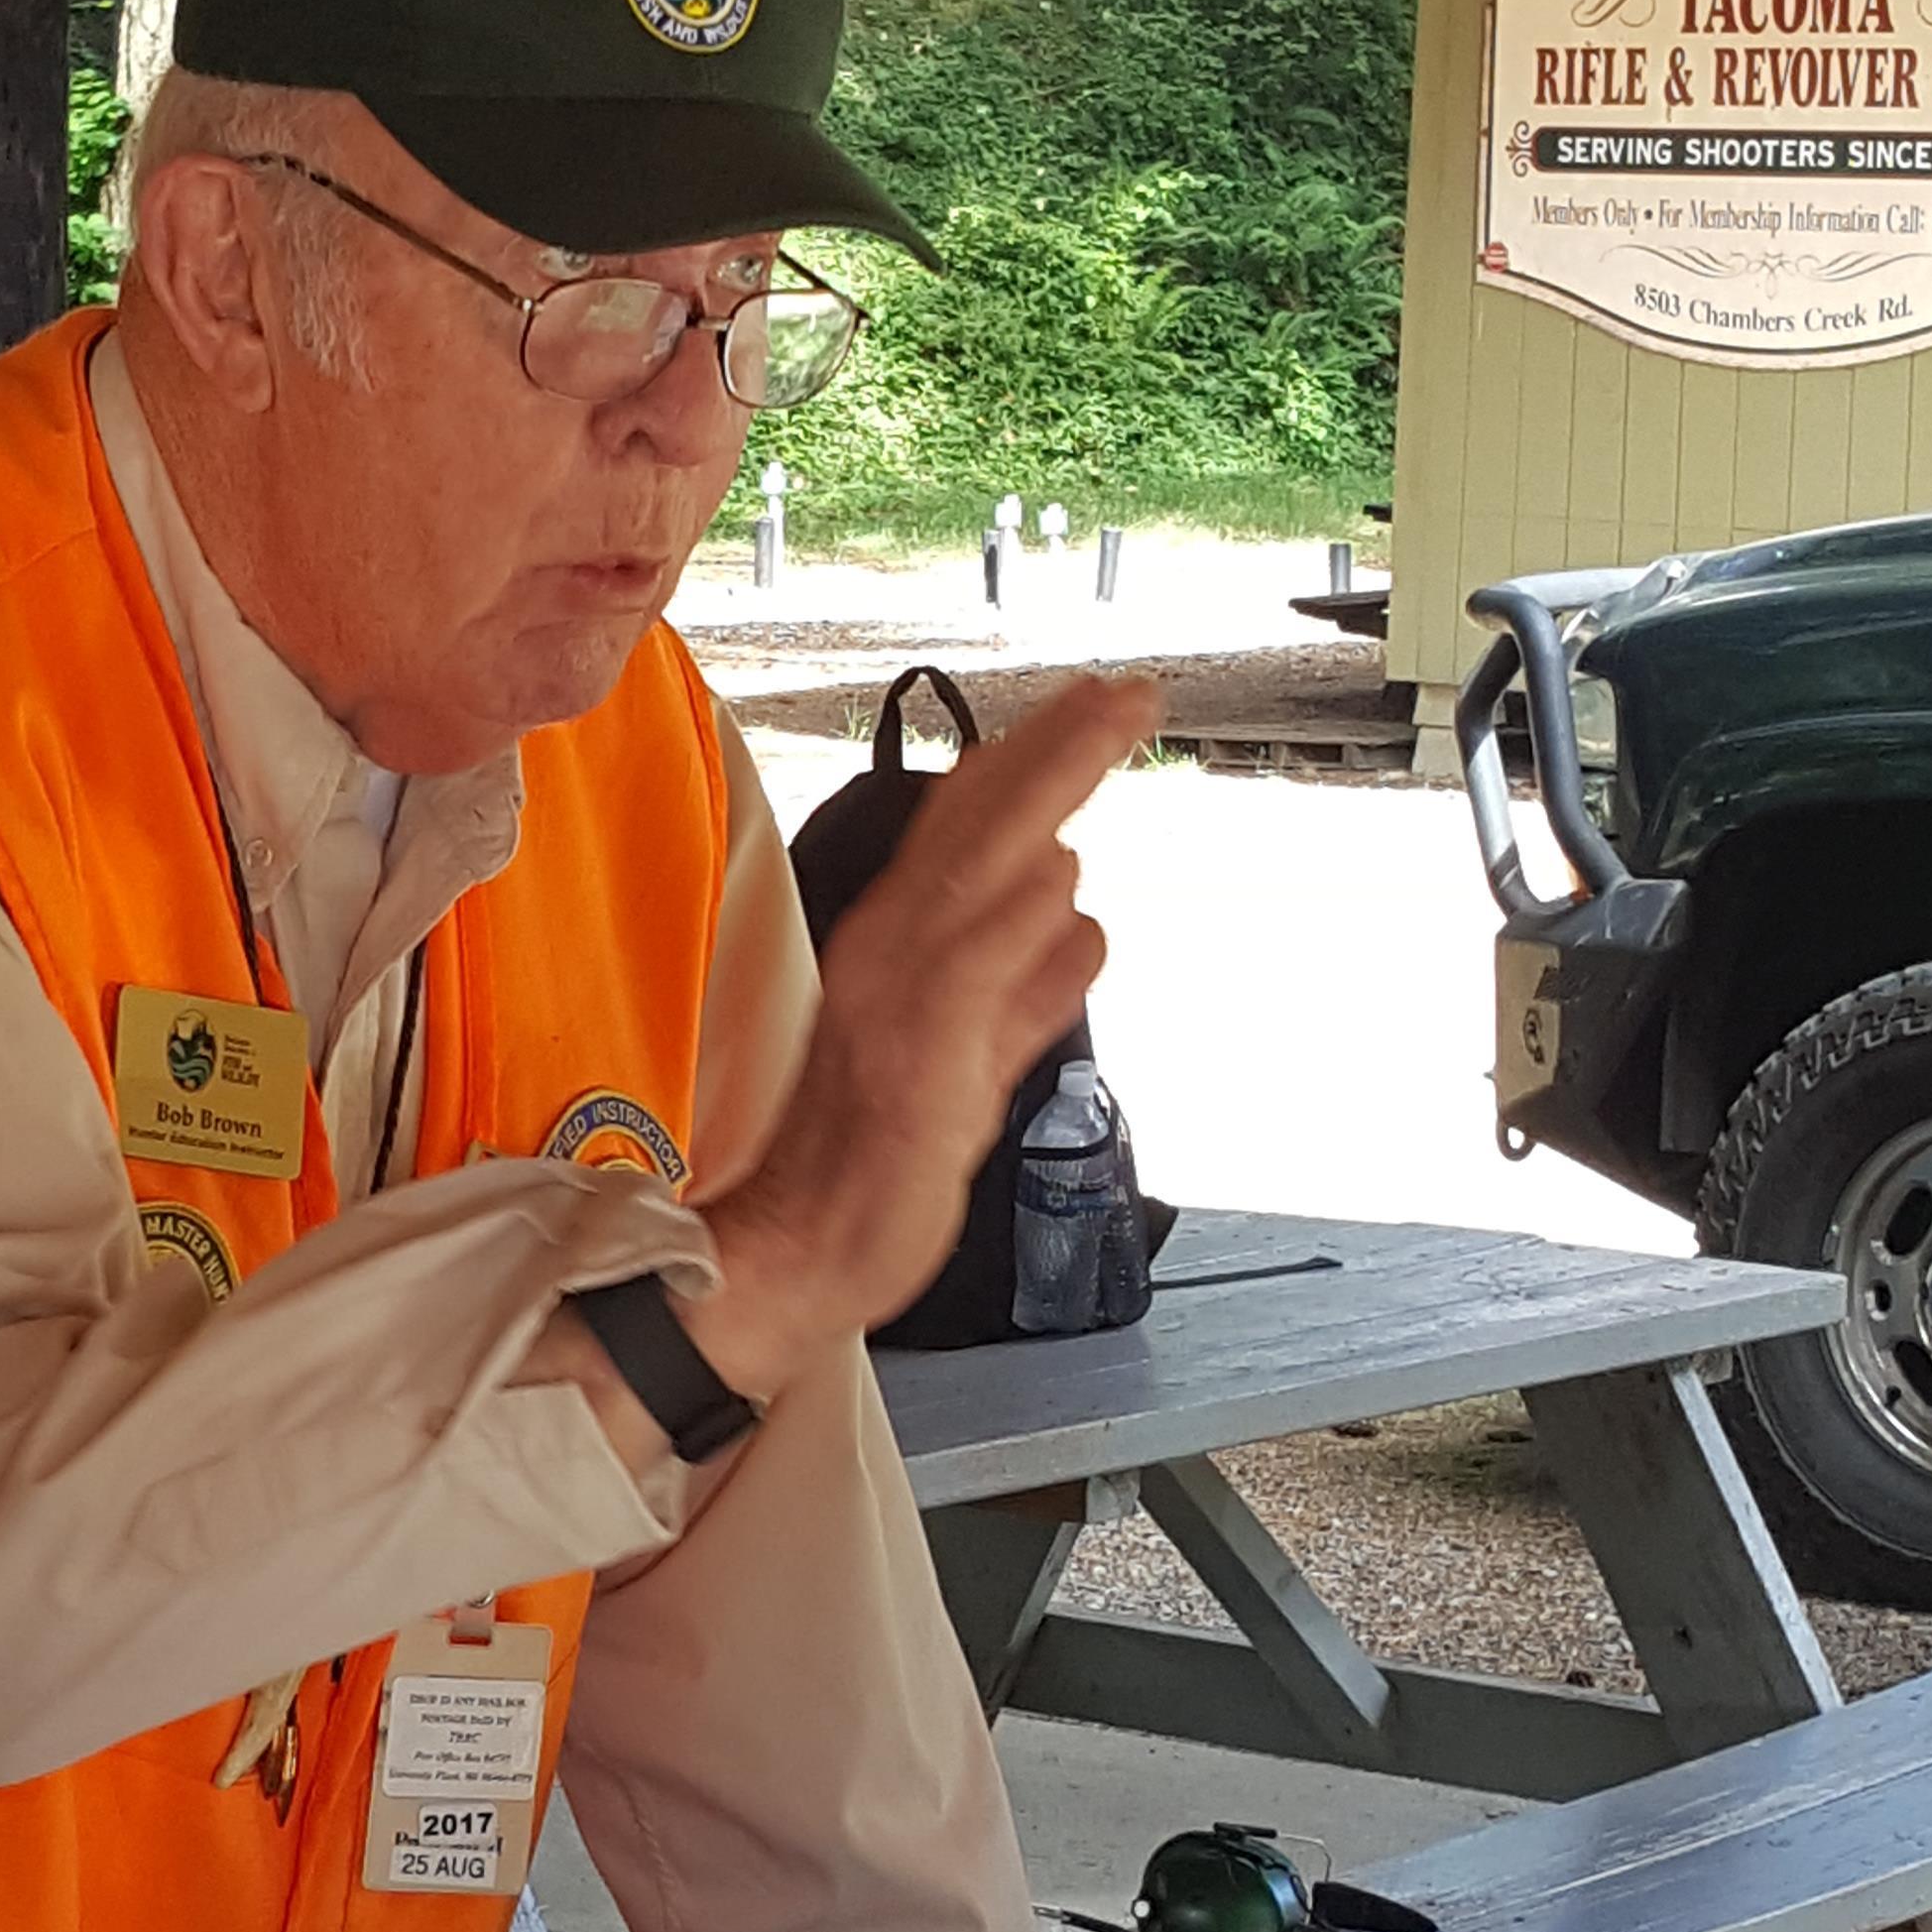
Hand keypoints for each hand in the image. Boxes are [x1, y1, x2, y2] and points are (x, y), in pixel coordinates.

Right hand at [696, 671, 1163, 1398]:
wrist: (805, 1241)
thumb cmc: (875, 1156)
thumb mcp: (972, 1055)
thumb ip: (1030, 990)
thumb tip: (1085, 926)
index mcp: (898, 940)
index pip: (967, 827)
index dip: (1033, 761)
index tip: (1092, 707)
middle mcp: (895, 948)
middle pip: (982, 822)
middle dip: (1061, 747)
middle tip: (1126, 690)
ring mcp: (907, 994)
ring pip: (989, 867)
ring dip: (1050, 798)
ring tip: (1106, 727)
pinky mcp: (925, 1048)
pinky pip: (981, 963)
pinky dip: (1025, 922)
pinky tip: (1071, 887)